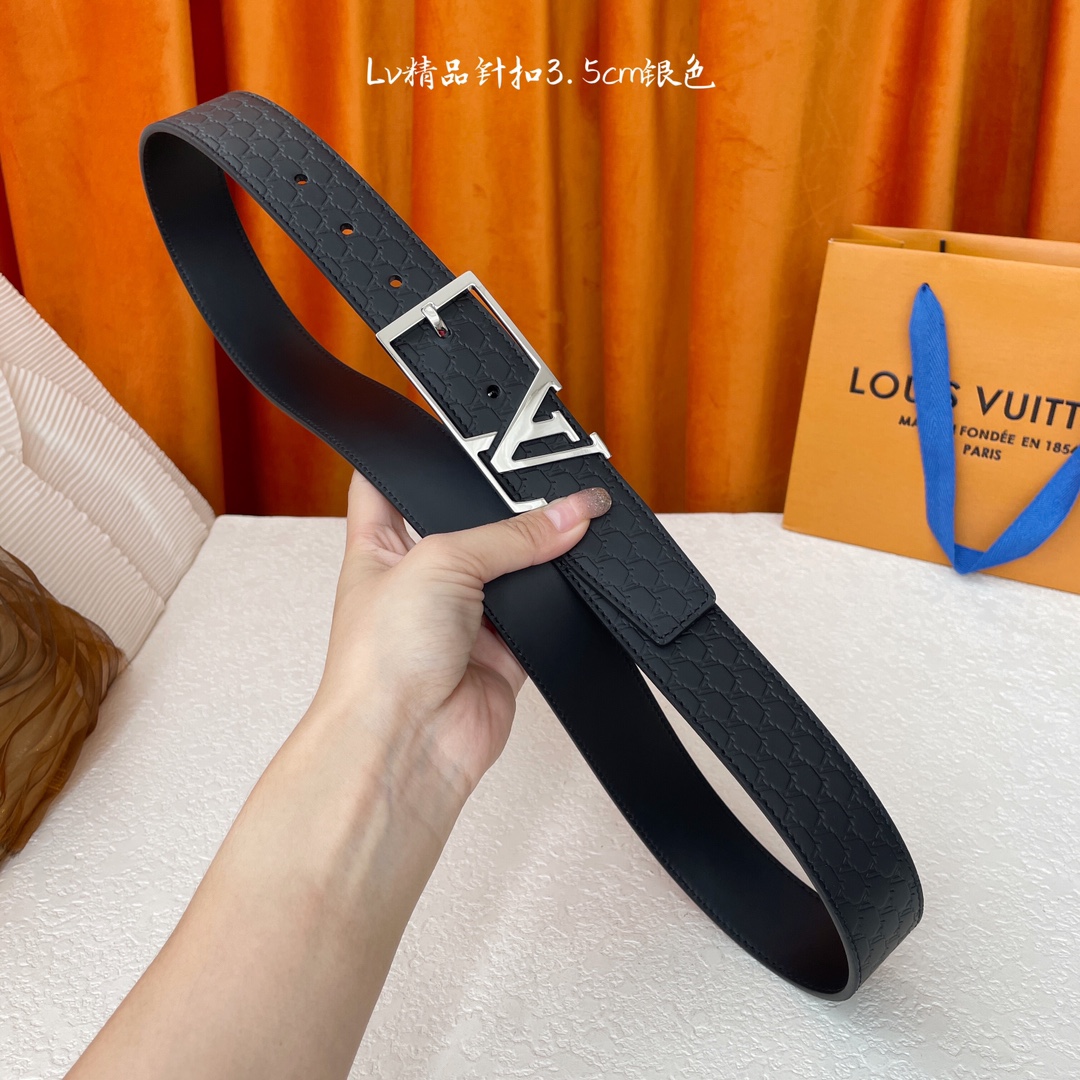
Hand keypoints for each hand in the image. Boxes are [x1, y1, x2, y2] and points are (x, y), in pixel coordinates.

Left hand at [310, 469, 611, 798]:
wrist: (405, 743)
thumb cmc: (378, 662)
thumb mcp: (440, 562)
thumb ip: (510, 534)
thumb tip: (567, 513)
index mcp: (379, 548)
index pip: (389, 487)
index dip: (415, 461)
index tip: (448, 438)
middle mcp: (420, 582)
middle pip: (471, 525)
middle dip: (502, 510)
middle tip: (535, 484)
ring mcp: (462, 618)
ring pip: (513, 570)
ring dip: (536, 558)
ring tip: (560, 530)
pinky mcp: (502, 653)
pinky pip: (541, 616)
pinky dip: (558, 602)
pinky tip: (566, 583)